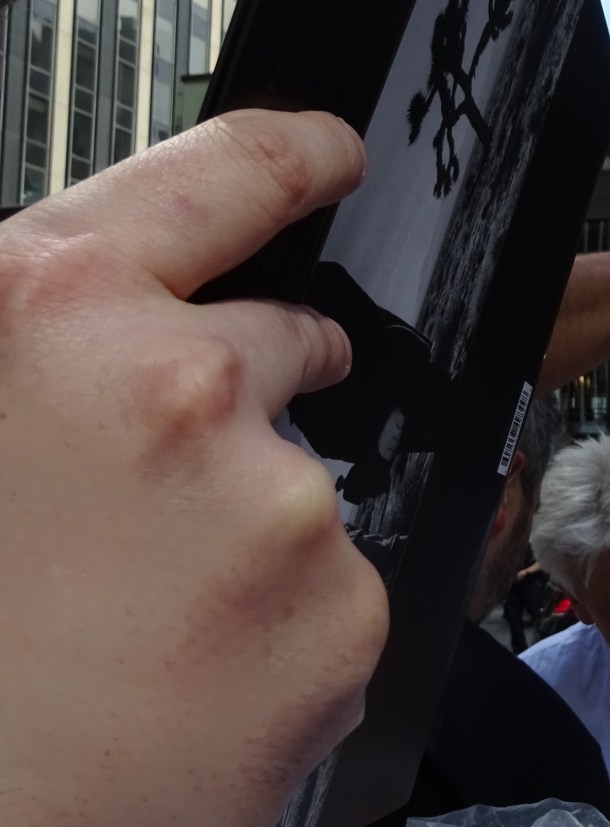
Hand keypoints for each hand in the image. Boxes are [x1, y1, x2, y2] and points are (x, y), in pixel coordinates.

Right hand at [0, 110, 389, 826]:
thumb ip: (48, 346)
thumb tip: (127, 311)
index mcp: (51, 309)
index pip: (222, 175)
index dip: (289, 154)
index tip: (333, 153)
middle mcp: (180, 380)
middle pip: (285, 340)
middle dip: (254, 392)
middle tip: (169, 489)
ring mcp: (278, 498)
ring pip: (307, 476)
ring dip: (256, 524)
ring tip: (151, 617)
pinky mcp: (345, 606)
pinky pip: (341, 582)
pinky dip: (292, 619)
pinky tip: (201, 674)